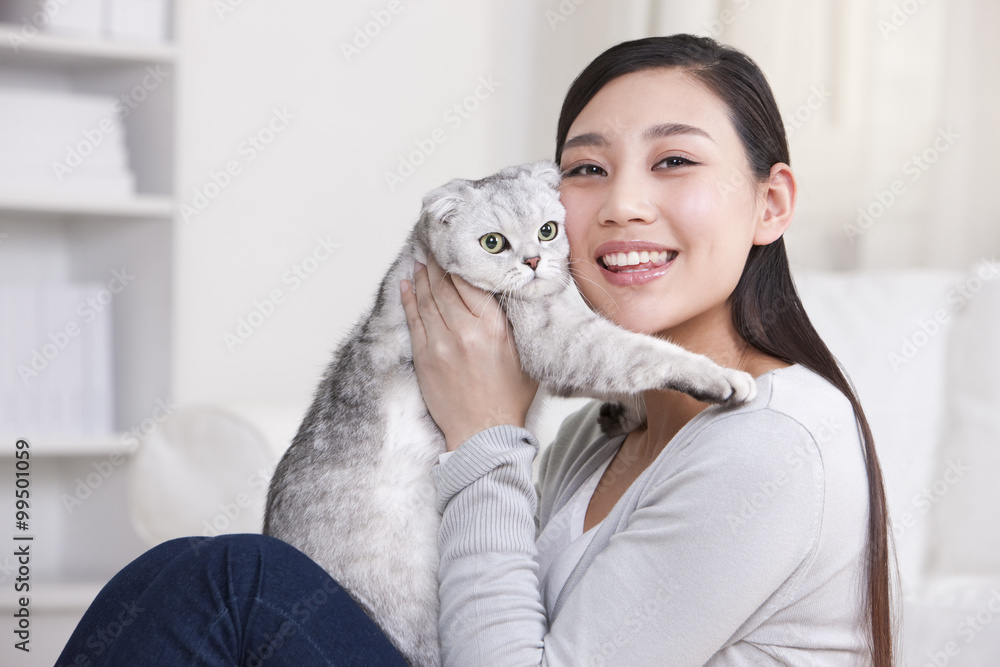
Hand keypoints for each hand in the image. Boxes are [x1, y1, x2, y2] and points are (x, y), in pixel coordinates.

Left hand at [400, 255, 537, 450]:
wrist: (484, 433)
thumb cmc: (507, 398)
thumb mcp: (523, 354)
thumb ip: (512, 322)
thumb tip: (501, 294)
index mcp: (493, 327)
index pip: (470, 282)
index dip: (460, 263)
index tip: (457, 249)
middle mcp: (464, 330)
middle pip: (445, 286)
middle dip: (438, 263)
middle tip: (435, 246)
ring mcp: (440, 343)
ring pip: (427, 299)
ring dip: (422, 277)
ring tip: (422, 261)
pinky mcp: (424, 357)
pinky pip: (413, 319)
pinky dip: (409, 299)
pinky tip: (407, 284)